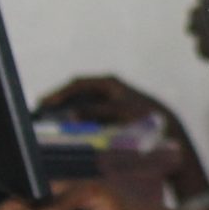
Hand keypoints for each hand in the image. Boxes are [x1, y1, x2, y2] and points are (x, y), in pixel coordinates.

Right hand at [35, 76, 181, 134]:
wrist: (166, 126)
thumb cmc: (144, 116)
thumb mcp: (119, 112)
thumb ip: (96, 111)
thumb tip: (71, 114)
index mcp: (108, 82)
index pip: (77, 83)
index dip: (59, 92)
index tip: (44, 102)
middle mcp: (108, 87)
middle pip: (76, 92)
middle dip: (59, 101)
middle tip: (41, 111)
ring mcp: (108, 99)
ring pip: (81, 102)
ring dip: (66, 109)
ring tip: (50, 120)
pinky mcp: (110, 110)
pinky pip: (88, 111)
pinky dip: (77, 117)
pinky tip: (68, 127)